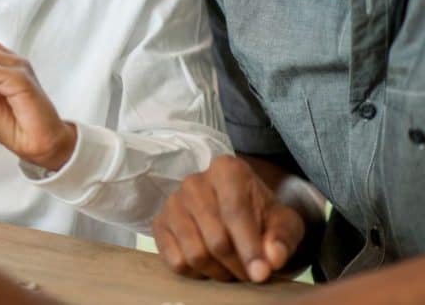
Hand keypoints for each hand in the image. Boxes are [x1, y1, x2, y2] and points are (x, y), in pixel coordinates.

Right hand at [152, 155, 304, 281]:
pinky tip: (209, 266)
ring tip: (231, 269)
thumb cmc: (262, 216)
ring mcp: (172, 202)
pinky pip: (174, 260)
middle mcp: (194, 182)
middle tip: (250, 274)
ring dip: (217, 272)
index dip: (249, 248)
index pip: (235, 212)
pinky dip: (195, 273)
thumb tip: (272, 259)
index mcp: (227, 170)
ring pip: (194, 254)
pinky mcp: (159, 223)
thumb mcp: (284, 223)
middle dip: (237, 265)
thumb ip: (282, 238)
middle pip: (216, 239)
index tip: (261, 274)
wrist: (236, 212)